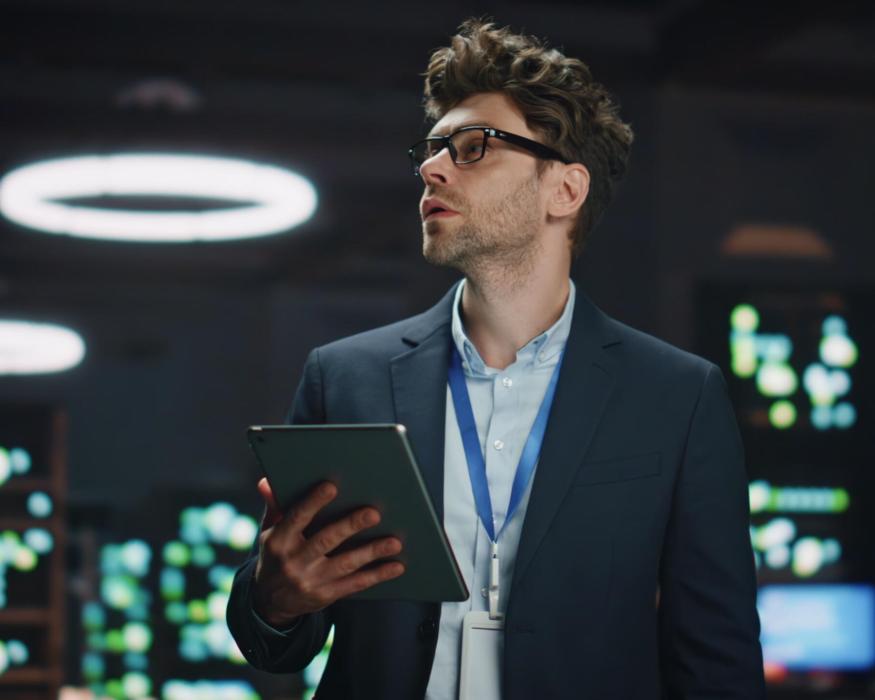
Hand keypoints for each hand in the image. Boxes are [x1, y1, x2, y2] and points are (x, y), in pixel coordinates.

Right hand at [252, 478, 404, 627]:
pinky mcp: (325, 596)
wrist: (269, 603)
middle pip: (326, 540)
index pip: (297, 518)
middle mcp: (293, 562)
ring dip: (371, 552)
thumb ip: (276, 507)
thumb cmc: (276, 556)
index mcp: (279, 541)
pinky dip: (377, 575)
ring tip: (394, 541)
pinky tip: (396, 566)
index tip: (332, 487)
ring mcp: (310, 581)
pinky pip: (355, 584)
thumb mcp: (269, 533)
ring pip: (345, 563)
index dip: (313, 502)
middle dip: (350, 526)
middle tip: (374, 513)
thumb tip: (267, 481)